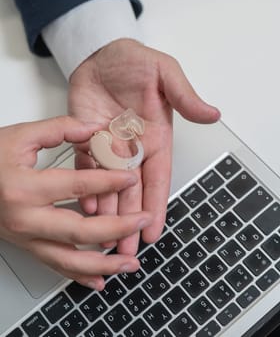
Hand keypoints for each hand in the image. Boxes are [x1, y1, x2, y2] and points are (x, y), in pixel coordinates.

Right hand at [0, 116, 151, 289]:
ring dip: (104, 264)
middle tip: (143, 221)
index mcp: (25, 188)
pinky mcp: (27, 246)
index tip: (131, 176)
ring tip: (131, 264)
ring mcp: (26, 238)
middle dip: (118, 227)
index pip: (78, 185)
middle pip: (80, 230)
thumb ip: (58, 129)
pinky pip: (55, 266)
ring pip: (69, 260)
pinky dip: (80, 276)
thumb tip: (92, 128)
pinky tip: (99, 281)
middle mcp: (26, 219)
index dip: (109, 180)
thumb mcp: (20, 137)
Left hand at [69, 39, 219, 254]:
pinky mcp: (86, 142)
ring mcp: (109, 148)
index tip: (153, 231)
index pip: (157, 179)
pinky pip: (86, 170)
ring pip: (108, 187)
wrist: (102, 55)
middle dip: (130, 220)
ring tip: (103, 239)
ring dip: (107, 212)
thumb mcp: (165, 75)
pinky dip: (86, 188)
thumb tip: (212, 113)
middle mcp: (132, 150)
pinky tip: (85, 207)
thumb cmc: (136, 63)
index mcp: (155, 139)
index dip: (155, 205)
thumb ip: (184, 96)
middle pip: (132, 191)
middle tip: (126, 249)